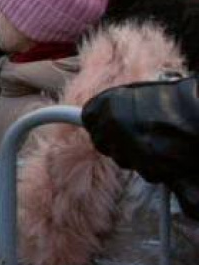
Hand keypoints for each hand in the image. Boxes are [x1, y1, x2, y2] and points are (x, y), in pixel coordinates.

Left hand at [83, 78, 197, 187]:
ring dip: (135, 154)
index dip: (99, 122)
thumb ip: (116, 105)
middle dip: (113, 141)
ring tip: (157, 141)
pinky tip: (167, 154)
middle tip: (132, 135)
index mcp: (108, 104)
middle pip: (102, 142)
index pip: (89, 118)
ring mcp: (130, 150)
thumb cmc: (174, 100)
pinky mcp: (149, 169)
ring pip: (124, 159)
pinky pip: (145, 171)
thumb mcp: (138, 92)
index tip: (105, 125)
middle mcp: (113, 128)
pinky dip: (155, 166)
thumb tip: (101, 117)